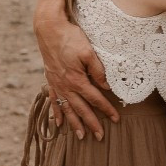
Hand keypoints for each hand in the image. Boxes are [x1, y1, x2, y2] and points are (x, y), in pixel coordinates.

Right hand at [35, 11, 117, 138]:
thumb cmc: (70, 38)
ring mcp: (56, 84)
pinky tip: (59, 123)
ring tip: (81, 136)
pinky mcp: (50, 79)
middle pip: (81, 109)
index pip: (95, 99)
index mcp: (76, 80)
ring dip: (74, 123)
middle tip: (100, 137)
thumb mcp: (88, 52)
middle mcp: (65, 85)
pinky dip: (57, 112)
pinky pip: (54, 100)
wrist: (48, 29)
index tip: (116, 119)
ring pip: (67, 108)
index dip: (106, 110)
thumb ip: (98, 71)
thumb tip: (107, 87)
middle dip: (91, 123)